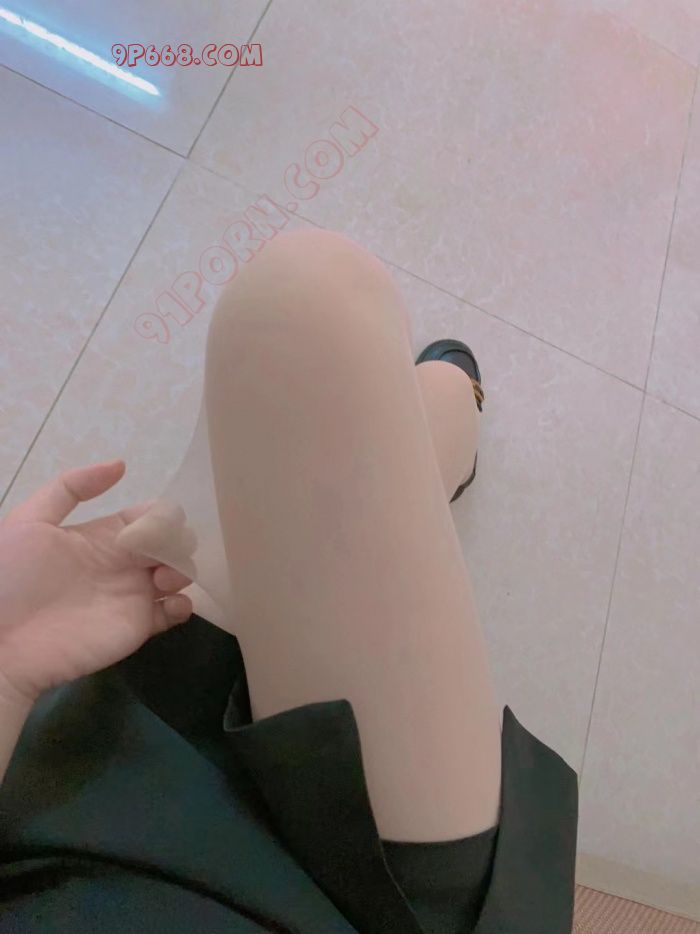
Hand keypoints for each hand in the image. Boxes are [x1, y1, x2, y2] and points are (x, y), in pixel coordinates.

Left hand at [0, 459, 192, 707]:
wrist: (2, 645)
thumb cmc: (11, 580)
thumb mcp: (28, 522)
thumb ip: (70, 488)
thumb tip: (121, 464)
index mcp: (101, 537)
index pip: (147, 517)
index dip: (160, 516)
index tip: (158, 524)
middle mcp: (122, 563)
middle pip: (170, 542)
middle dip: (178, 540)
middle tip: (163, 553)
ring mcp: (133, 595)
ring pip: (179, 573)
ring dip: (183, 569)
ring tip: (162, 579)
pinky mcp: (140, 626)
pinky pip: (176, 612)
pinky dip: (184, 605)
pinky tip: (168, 603)